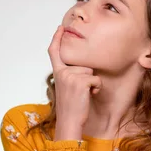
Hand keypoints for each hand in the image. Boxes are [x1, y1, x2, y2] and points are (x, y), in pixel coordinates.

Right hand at [48, 25, 101, 139]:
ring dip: (92, 82)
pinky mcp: (80, 82)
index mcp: (57, 73)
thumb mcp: (66, 87)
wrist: (69, 122)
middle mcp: (62, 72)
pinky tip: (89, 96)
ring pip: (90, 71)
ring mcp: (70, 76)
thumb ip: (69, 74)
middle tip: (79, 91)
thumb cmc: (70, 107)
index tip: (60, 28)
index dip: (57, 38)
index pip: (54, 51)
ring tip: (83, 94)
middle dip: (87, 76)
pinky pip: (96, 79)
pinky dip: (96, 88)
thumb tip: (84, 66)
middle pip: (83, 63)